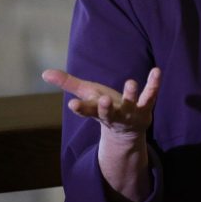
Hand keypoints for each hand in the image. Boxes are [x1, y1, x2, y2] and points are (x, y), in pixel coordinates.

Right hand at [42, 67, 160, 138]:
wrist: (127, 130)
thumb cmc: (104, 107)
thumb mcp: (86, 95)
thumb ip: (68, 83)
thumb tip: (44, 73)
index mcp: (97, 111)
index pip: (86, 111)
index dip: (80, 109)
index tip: (72, 105)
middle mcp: (113, 114)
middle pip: (107, 113)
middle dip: (105, 108)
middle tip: (102, 100)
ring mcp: (130, 112)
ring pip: (129, 105)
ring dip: (130, 96)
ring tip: (130, 82)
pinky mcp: (145, 108)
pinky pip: (150, 95)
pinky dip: (153, 84)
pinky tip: (156, 71)